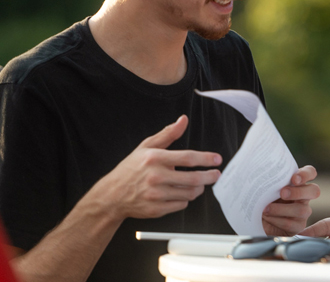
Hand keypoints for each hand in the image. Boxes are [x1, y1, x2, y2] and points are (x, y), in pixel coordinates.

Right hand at [90, 115, 221, 220]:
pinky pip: (181, 205)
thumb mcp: (146, 147)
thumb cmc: (131, 169)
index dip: (206, 159)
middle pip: (193, 178)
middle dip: (209, 176)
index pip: (188, 158)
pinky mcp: (156, 209)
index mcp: (155, 158)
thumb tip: (183, 120)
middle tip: (216, 174)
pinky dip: (185, 199)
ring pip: (189, 193)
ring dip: (199, 188)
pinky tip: (182, 193)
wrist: (112, 195)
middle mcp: (156, 177)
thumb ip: (168, 134)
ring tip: (199, 183)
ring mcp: (156, 195)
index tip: (217, 159)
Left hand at [263, 165, 319, 235]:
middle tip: (282, 193)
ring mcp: (303, 211)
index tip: (294, 179)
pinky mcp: (298, 226)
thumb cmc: (261, 199)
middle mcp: (303, 196)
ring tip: (266, 209)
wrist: (255, 219)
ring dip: (281, 209)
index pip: (310, 172)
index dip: (306, 174)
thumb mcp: (264, 187)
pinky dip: (277, 220)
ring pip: (301, 210)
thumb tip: (260, 173)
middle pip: (314, 191)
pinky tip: (267, 217)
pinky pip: (291, 224)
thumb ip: (268, 180)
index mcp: (297, 182)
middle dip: (298, 192)